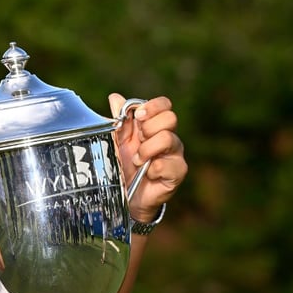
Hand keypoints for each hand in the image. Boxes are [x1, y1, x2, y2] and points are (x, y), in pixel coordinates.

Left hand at [109, 94, 186, 221]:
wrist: (125, 194)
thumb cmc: (123, 165)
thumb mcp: (117, 141)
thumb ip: (119, 121)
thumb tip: (115, 97)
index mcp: (155, 126)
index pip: (165, 105)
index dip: (152, 106)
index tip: (138, 116)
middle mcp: (169, 137)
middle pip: (170, 118)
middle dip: (148, 128)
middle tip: (138, 141)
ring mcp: (175, 155)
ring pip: (169, 139)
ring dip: (147, 149)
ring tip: (136, 160)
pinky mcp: (177, 173)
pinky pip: (167, 164)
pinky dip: (152, 168)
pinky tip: (146, 174)